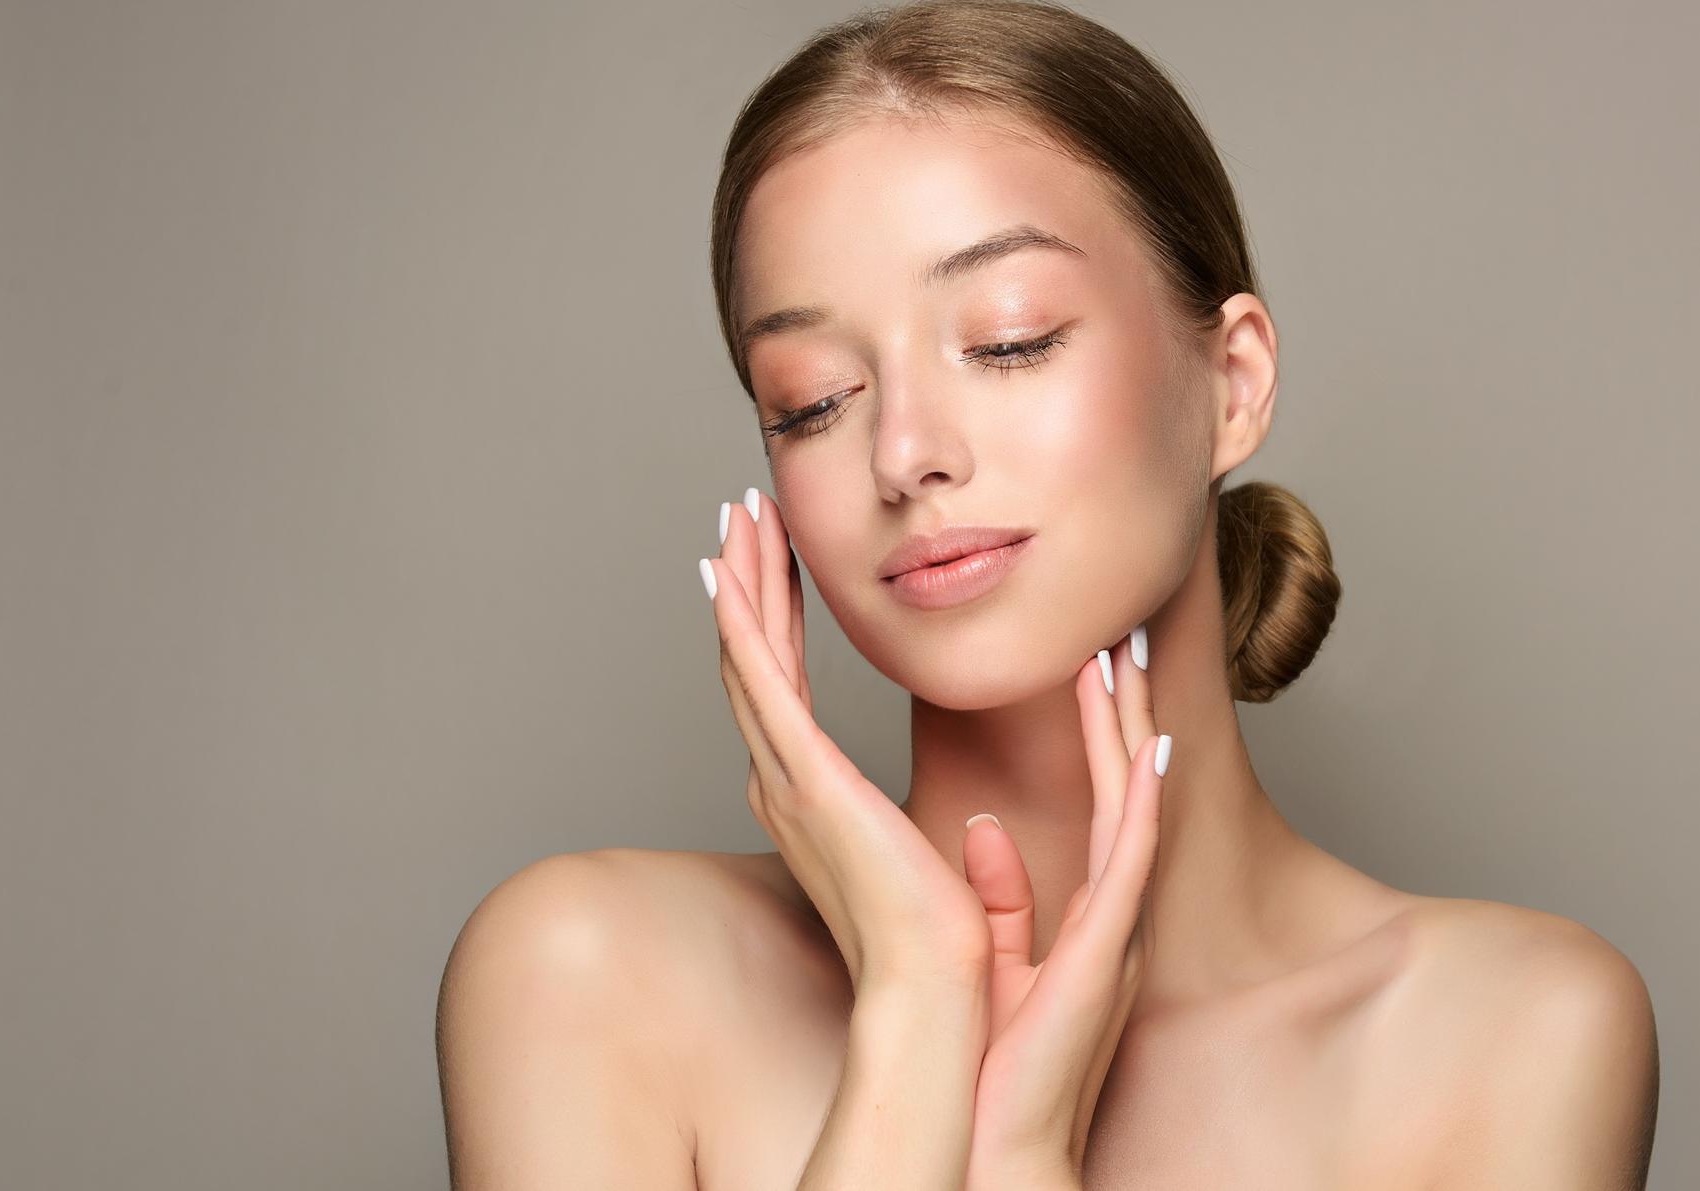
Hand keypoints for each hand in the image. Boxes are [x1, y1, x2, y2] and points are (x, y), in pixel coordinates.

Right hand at [700, 488, 996, 997]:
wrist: (933, 990)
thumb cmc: (937, 944)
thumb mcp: (932, 867)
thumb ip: (935, 836)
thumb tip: (971, 826)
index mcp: (810, 800)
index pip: (784, 689)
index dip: (774, 619)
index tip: (774, 563)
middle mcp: (782, 784)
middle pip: (754, 661)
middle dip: (747, 582)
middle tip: (742, 516)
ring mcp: (786, 779)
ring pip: (749, 656)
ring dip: (741, 581)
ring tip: (738, 517)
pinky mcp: (805, 777)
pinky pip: (761, 680)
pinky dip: (740, 621)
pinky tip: (728, 572)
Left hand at [960, 628, 1169, 1188]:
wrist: (999, 1137)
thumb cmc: (996, 1061)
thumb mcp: (991, 957)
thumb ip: (999, 894)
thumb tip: (983, 829)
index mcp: (1086, 909)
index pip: (1095, 798)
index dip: (1097, 732)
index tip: (1089, 664)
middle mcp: (1112, 908)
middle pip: (1121, 785)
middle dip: (1121, 709)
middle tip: (1118, 632)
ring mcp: (1118, 924)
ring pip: (1132, 802)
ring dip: (1131, 729)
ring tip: (1125, 658)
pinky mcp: (1108, 946)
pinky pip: (1130, 855)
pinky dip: (1140, 797)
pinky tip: (1149, 745)